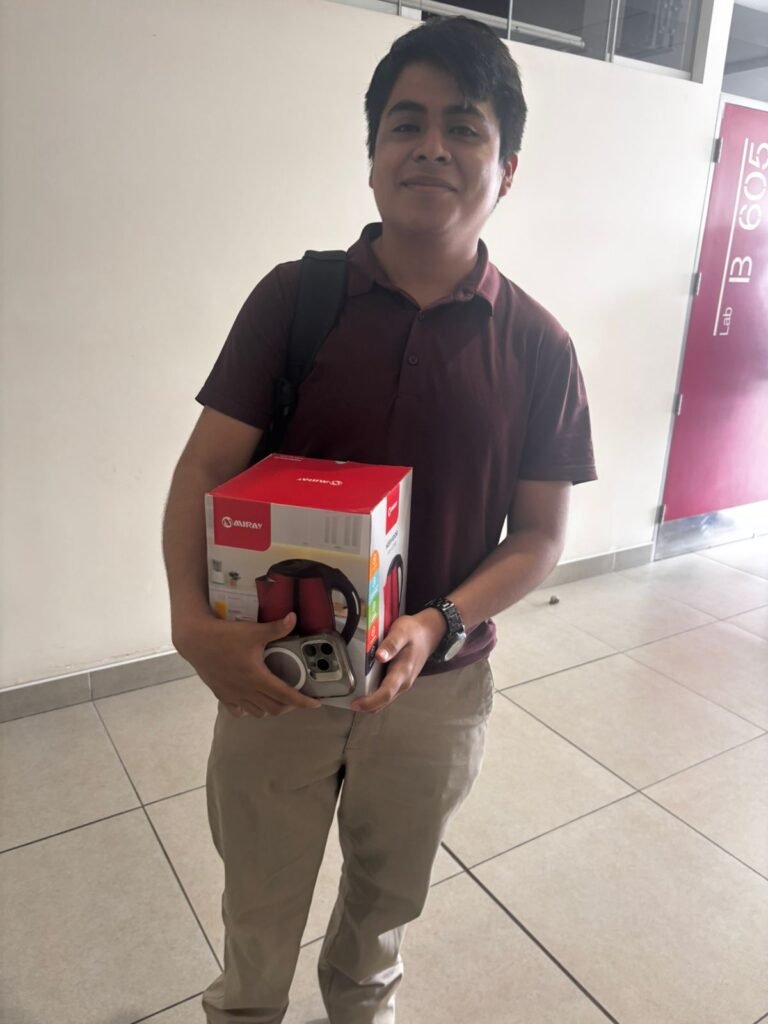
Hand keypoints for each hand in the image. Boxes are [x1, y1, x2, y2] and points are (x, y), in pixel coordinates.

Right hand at [175, 612, 322, 717]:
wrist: (196, 641)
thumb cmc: (225, 636)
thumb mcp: (253, 631)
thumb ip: (276, 628)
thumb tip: (293, 617)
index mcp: (258, 678)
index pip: (287, 696)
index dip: (303, 702)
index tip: (316, 704)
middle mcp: (247, 691)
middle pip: (274, 708)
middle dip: (289, 706)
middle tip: (296, 697)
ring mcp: (234, 696)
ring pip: (258, 712)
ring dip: (271, 708)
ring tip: (277, 698)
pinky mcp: (222, 695)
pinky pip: (239, 711)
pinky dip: (249, 709)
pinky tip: (252, 701)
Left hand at [350, 609, 445, 713]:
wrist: (428, 634)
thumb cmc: (413, 631)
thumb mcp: (401, 631)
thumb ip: (391, 644)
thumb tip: (379, 656)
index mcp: (403, 671)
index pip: (386, 693)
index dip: (370, 702)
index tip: (355, 704)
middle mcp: (404, 682)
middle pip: (384, 701)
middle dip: (366, 706)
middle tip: (348, 702)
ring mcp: (403, 683)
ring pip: (385, 700)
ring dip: (370, 702)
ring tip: (352, 696)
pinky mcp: (400, 681)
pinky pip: (386, 694)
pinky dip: (375, 696)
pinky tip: (363, 688)